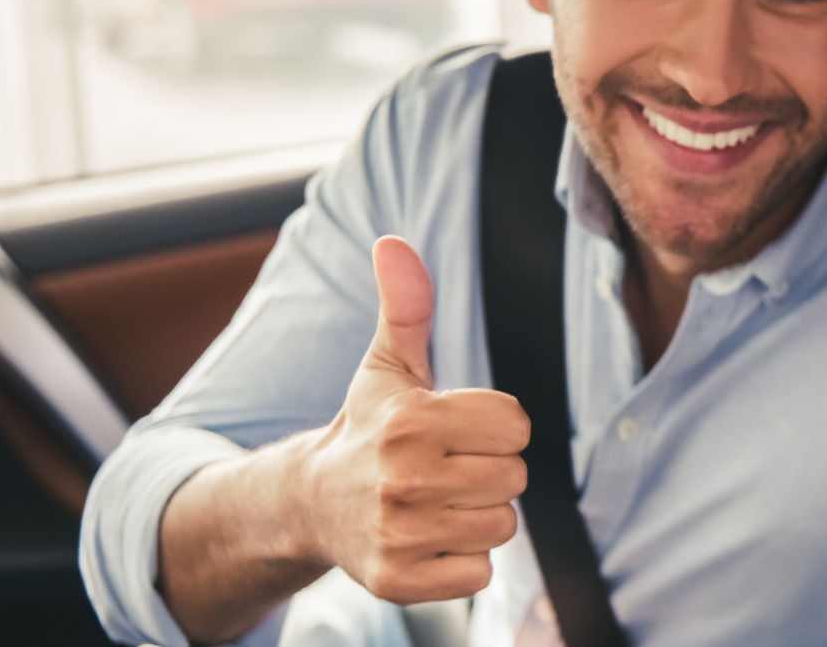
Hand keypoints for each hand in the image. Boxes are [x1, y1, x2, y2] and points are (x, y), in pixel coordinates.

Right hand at [297, 236, 531, 602]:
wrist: (310, 504)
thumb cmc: (367, 428)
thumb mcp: (387, 366)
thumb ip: (406, 307)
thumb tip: (395, 243)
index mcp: (411, 421)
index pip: (516, 425)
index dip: (494, 427)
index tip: (456, 430)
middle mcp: (404, 479)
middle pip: (514, 478)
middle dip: (488, 472)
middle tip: (444, 468)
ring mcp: (400, 534)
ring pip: (501, 525)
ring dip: (476, 516)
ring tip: (435, 502)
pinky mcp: (400, 582)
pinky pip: (479, 573)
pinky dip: (461, 561)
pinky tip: (427, 538)